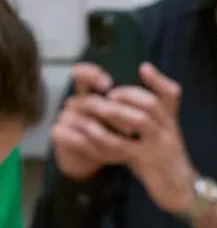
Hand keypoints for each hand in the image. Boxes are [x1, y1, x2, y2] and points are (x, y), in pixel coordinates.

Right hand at [50, 63, 146, 183]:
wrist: (95, 158)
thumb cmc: (115, 134)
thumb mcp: (132, 117)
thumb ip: (142, 98)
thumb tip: (147, 69)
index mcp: (91, 93)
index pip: (83, 74)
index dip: (91, 74)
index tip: (108, 82)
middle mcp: (76, 102)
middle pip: (88, 101)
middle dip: (111, 114)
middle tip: (133, 129)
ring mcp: (65, 117)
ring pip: (82, 121)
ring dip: (103, 134)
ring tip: (126, 145)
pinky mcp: (59, 134)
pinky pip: (71, 137)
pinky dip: (88, 145)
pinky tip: (105, 154)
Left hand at [76, 63, 198, 216]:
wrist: (182, 192)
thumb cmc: (165, 165)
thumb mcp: (160, 139)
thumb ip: (147, 122)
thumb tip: (125, 107)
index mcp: (171, 123)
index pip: (171, 95)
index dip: (158, 80)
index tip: (144, 68)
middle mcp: (169, 131)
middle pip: (152, 104)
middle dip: (129, 94)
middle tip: (109, 94)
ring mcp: (160, 146)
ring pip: (142, 120)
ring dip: (118, 111)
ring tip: (101, 109)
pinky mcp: (148, 162)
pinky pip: (125, 146)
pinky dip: (106, 137)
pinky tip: (92, 133)